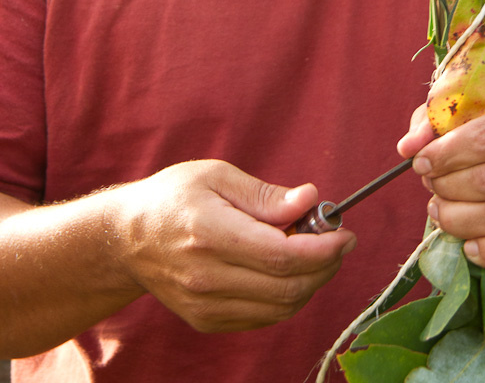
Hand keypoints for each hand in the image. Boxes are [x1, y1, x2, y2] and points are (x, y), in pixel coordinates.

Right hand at [111, 160, 355, 331]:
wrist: (126, 239)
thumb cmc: (173, 197)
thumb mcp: (216, 175)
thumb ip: (265, 194)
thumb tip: (311, 199)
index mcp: (209, 233)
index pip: (282, 255)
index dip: (323, 248)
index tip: (345, 234)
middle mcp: (206, 276)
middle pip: (287, 286)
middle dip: (325, 266)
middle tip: (338, 242)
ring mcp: (205, 304)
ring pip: (280, 308)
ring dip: (311, 283)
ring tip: (315, 253)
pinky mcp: (206, 321)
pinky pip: (264, 317)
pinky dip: (288, 297)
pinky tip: (289, 271)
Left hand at [398, 100, 484, 267]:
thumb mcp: (476, 114)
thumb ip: (437, 122)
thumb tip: (407, 147)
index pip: (484, 138)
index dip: (445, 155)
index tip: (420, 164)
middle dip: (447, 189)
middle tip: (431, 189)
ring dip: (459, 221)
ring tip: (440, 213)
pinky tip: (469, 246)